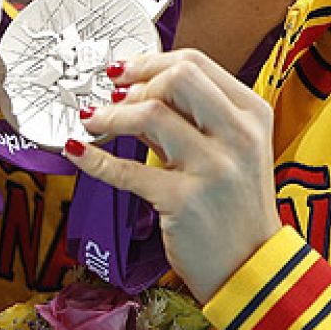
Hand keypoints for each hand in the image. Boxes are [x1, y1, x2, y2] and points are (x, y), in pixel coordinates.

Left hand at [65, 50, 281, 302]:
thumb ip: (191, 121)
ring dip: (111, 114)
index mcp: (252, 114)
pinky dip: (95, 158)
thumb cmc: (237, 209)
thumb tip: (135, 94)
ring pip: (151, 115)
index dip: (150, 61)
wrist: (252, 268)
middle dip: (135, 83)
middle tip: (112, 97)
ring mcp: (213, 168)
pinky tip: (79, 151)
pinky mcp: (185, 201)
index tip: (124, 70)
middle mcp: (238, 135)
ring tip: (93, 121)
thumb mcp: (230, 152)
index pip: (196, 63)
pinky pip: (127, 171)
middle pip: (178, 77)